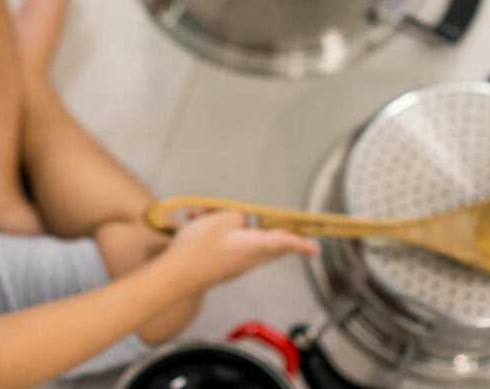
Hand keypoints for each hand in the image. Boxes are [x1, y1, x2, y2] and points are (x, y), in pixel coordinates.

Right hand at [158, 210, 319, 292]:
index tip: (316, 249)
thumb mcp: (221, 218)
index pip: (285, 242)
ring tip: (200, 213)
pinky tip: (194, 221)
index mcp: (255, 246)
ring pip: (241, 239)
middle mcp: (249, 259)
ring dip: (225, 222)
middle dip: (258, 224)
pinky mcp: (220, 268)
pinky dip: (214, 232)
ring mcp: (234, 266)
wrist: (174, 276)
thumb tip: (243, 221)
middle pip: (266, 241)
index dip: (301, 243)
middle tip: (253, 215)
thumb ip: (239, 215)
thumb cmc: (199, 247)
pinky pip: (225, 245)